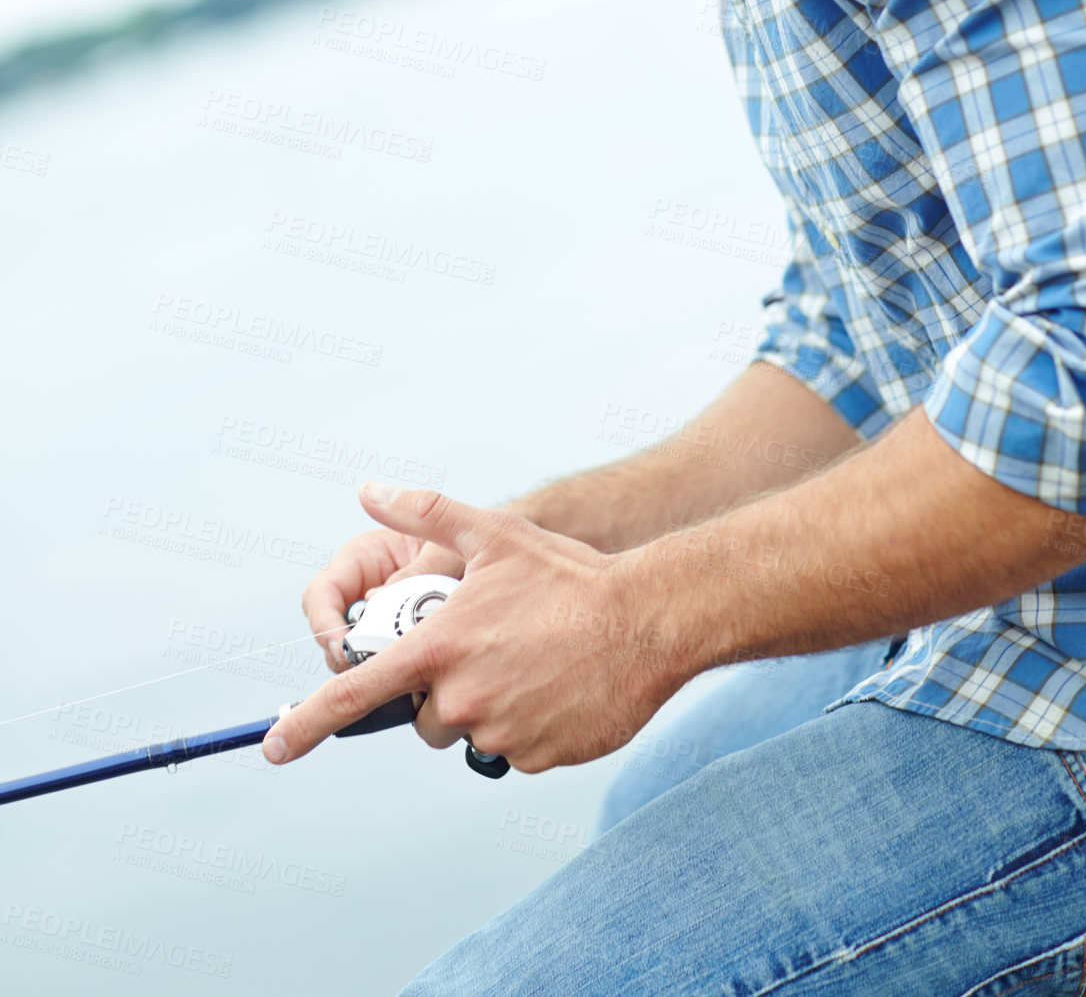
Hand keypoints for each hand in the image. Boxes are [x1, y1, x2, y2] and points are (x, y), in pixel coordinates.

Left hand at [267, 486, 684, 773]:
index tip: (276, 748)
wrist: (647, 620)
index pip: (356, 692)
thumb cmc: (568, 575)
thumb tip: (370, 491)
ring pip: (470, 732)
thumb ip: (425, 513)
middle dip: (445, 690)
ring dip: (488, 706)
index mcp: (439, 647)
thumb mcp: (495, 534)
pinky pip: (512, 750)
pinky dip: (526, 725)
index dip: (309, 723)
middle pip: (424, 715)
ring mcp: (499, 731)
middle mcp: (461, 697)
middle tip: (492, 649)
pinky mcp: (535, 756)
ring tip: (531, 661)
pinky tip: (556, 686)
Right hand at [301, 485, 464, 673]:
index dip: (325, 622)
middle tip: (372, 672)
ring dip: (375, 671)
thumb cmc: (479, 544)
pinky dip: (400, 681)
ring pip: (357, 659)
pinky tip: (421, 685)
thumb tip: (378, 599)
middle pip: (331, 635)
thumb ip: (417, 569)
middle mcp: (367, 591)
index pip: (322, 593)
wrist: (508, 564)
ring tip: (404, 677)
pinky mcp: (403, 650)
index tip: (343, 646)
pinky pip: (388, 672)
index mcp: (366, 558)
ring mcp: (384, 623)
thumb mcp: (447, 552)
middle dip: (346, 657)